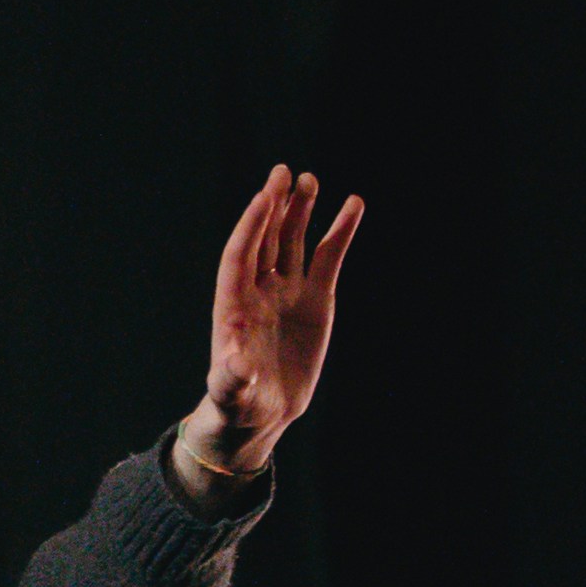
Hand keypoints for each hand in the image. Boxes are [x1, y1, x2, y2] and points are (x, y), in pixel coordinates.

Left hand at [184, 162, 362, 482]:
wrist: (261, 413)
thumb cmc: (237, 403)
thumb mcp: (232, 392)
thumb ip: (232, 376)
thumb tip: (236, 363)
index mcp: (233, 303)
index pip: (241, 254)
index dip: (252, 226)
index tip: (266, 197)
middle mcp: (259, 289)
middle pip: (266, 238)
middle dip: (274, 207)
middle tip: (284, 173)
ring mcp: (287, 291)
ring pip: (294, 242)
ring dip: (301, 211)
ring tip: (310, 180)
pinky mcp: (315, 299)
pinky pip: (328, 259)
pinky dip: (339, 232)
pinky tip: (353, 205)